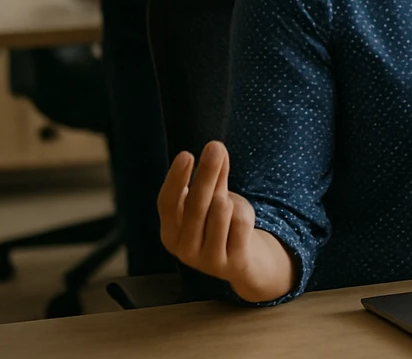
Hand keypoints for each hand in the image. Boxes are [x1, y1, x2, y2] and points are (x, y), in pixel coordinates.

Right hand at [158, 141, 262, 293]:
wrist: (244, 262)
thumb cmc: (222, 226)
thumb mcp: (215, 200)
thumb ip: (215, 177)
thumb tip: (216, 147)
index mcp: (171, 232)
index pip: (167, 203)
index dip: (175, 179)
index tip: (186, 155)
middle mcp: (184, 248)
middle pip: (195, 204)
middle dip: (206, 173)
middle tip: (215, 148)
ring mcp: (206, 260)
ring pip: (219, 212)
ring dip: (227, 198)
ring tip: (228, 201)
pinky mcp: (231, 264)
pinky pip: (240, 223)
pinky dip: (244, 214)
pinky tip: (242, 225)